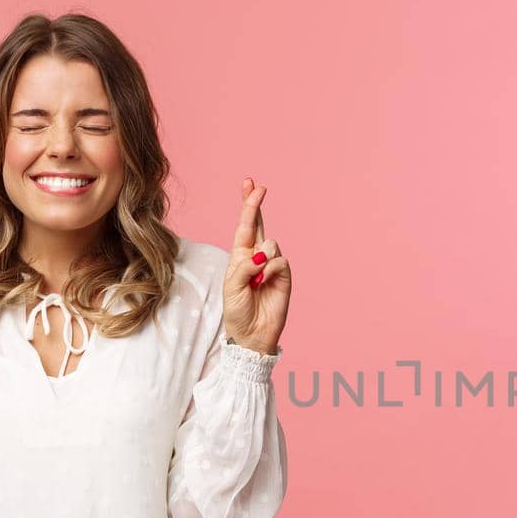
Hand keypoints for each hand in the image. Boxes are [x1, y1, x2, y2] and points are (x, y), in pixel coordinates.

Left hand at [222, 177, 290, 353]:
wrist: (252, 334)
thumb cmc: (237, 310)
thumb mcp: (232, 286)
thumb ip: (245, 265)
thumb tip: (264, 253)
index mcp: (240, 256)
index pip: (245, 225)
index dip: (248, 205)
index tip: (250, 184)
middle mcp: (256, 257)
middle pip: (259, 224)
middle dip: (256, 204)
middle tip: (259, 186)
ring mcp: (272, 265)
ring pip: (270, 245)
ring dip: (261, 260)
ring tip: (255, 281)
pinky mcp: (284, 276)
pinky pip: (279, 261)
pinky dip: (270, 270)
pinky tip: (264, 283)